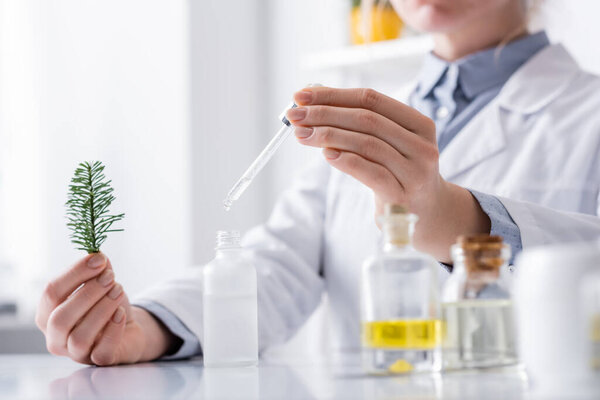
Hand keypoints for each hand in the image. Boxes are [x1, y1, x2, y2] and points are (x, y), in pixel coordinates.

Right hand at [36, 253, 176, 365]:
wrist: (127, 328)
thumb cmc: (106, 305)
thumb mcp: (101, 283)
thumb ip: (97, 268)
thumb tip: (96, 253)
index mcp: (48, 313)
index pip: (51, 292)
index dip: (76, 273)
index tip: (100, 259)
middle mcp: (56, 336)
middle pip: (61, 318)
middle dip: (88, 293)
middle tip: (110, 277)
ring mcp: (75, 353)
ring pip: (80, 337)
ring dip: (102, 309)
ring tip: (118, 290)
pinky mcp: (98, 361)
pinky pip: (102, 352)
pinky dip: (113, 330)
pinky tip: (121, 313)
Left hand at [287, 87, 489, 261]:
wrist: (427, 214)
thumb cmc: (399, 173)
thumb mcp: (389, 144)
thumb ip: (361, 126)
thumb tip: (312, 104)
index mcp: (419, 124)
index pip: (372, 99)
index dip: (334, 95)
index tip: (301, 95)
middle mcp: (422, 145)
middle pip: (367, 119)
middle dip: (325, 114)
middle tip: (294, 115)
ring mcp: (415, 172)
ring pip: (367, 144)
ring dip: (328, 135)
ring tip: (301, 134)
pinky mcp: (402, 196)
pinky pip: (371, 173)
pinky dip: (346, 160)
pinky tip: (325, 154)